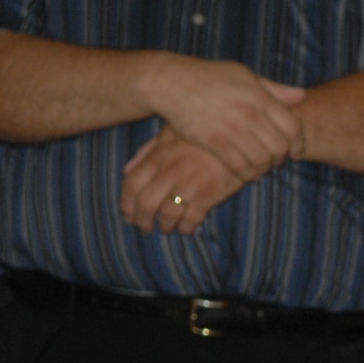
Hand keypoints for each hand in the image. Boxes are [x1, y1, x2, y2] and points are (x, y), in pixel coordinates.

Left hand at [120, 127, 245, 233]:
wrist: (237, 136)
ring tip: (168, 228)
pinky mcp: (210, 193)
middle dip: (142, 221)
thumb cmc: (201, 136)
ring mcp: (190, 183)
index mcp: (158, 156)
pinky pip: (192, 218)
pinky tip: (187, 228)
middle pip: (145, 203)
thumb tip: (127, 171)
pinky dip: (186, 227)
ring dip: (165, 226)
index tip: (128, 215)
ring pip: (167, 214)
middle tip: (146, 228)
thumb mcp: (170, 133)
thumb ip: (147, 152)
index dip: (126, 204)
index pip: (131, 184)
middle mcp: (171, 171)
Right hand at [144, 54, 306, 179]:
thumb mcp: (243, 75)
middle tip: (276, 161)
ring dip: (265, 168)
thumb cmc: (209, 77)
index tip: (296, 151)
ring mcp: (232, 129)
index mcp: (260, 97)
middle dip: (282, 158)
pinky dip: (247, 174)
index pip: (293, 128)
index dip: (299, 144)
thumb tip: (302, 95)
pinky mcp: (215, 142)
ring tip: (261, 167)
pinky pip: (241, 167)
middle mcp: (250, 114)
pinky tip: (246, 172)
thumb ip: (273, 89)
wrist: (171, 82)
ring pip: (262, 160)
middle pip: (280, 148)